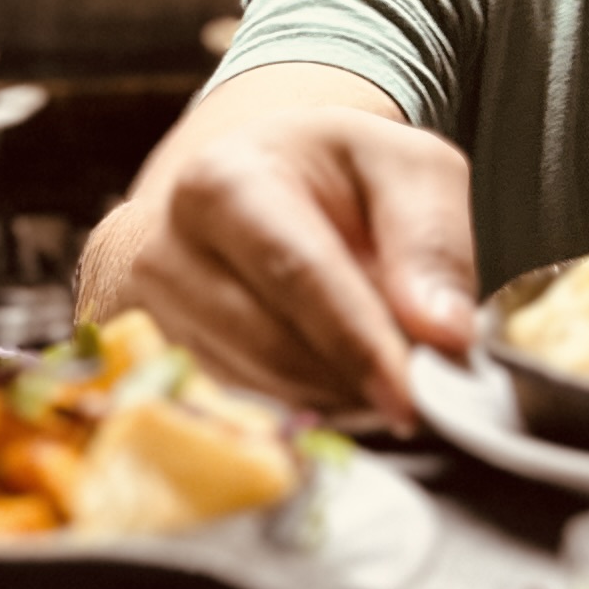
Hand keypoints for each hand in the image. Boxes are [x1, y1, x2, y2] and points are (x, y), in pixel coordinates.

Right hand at [95, 111, 478, 424]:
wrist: (240, 193)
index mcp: (224, 182)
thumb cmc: (330, 179)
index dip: (359, 343)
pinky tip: (328, 389)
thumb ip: (433, 241)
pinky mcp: (145, 367)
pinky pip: (229, 417)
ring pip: (252, 393)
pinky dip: (294, 415)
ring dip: (330, 403)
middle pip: (271, 347)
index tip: (413, 397)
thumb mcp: (402, 170)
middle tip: (420, 391)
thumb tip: (444, 335)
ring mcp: (143, 315)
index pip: (297, 276)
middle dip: (354, 382)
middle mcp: (165, 250)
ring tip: (375, 376)